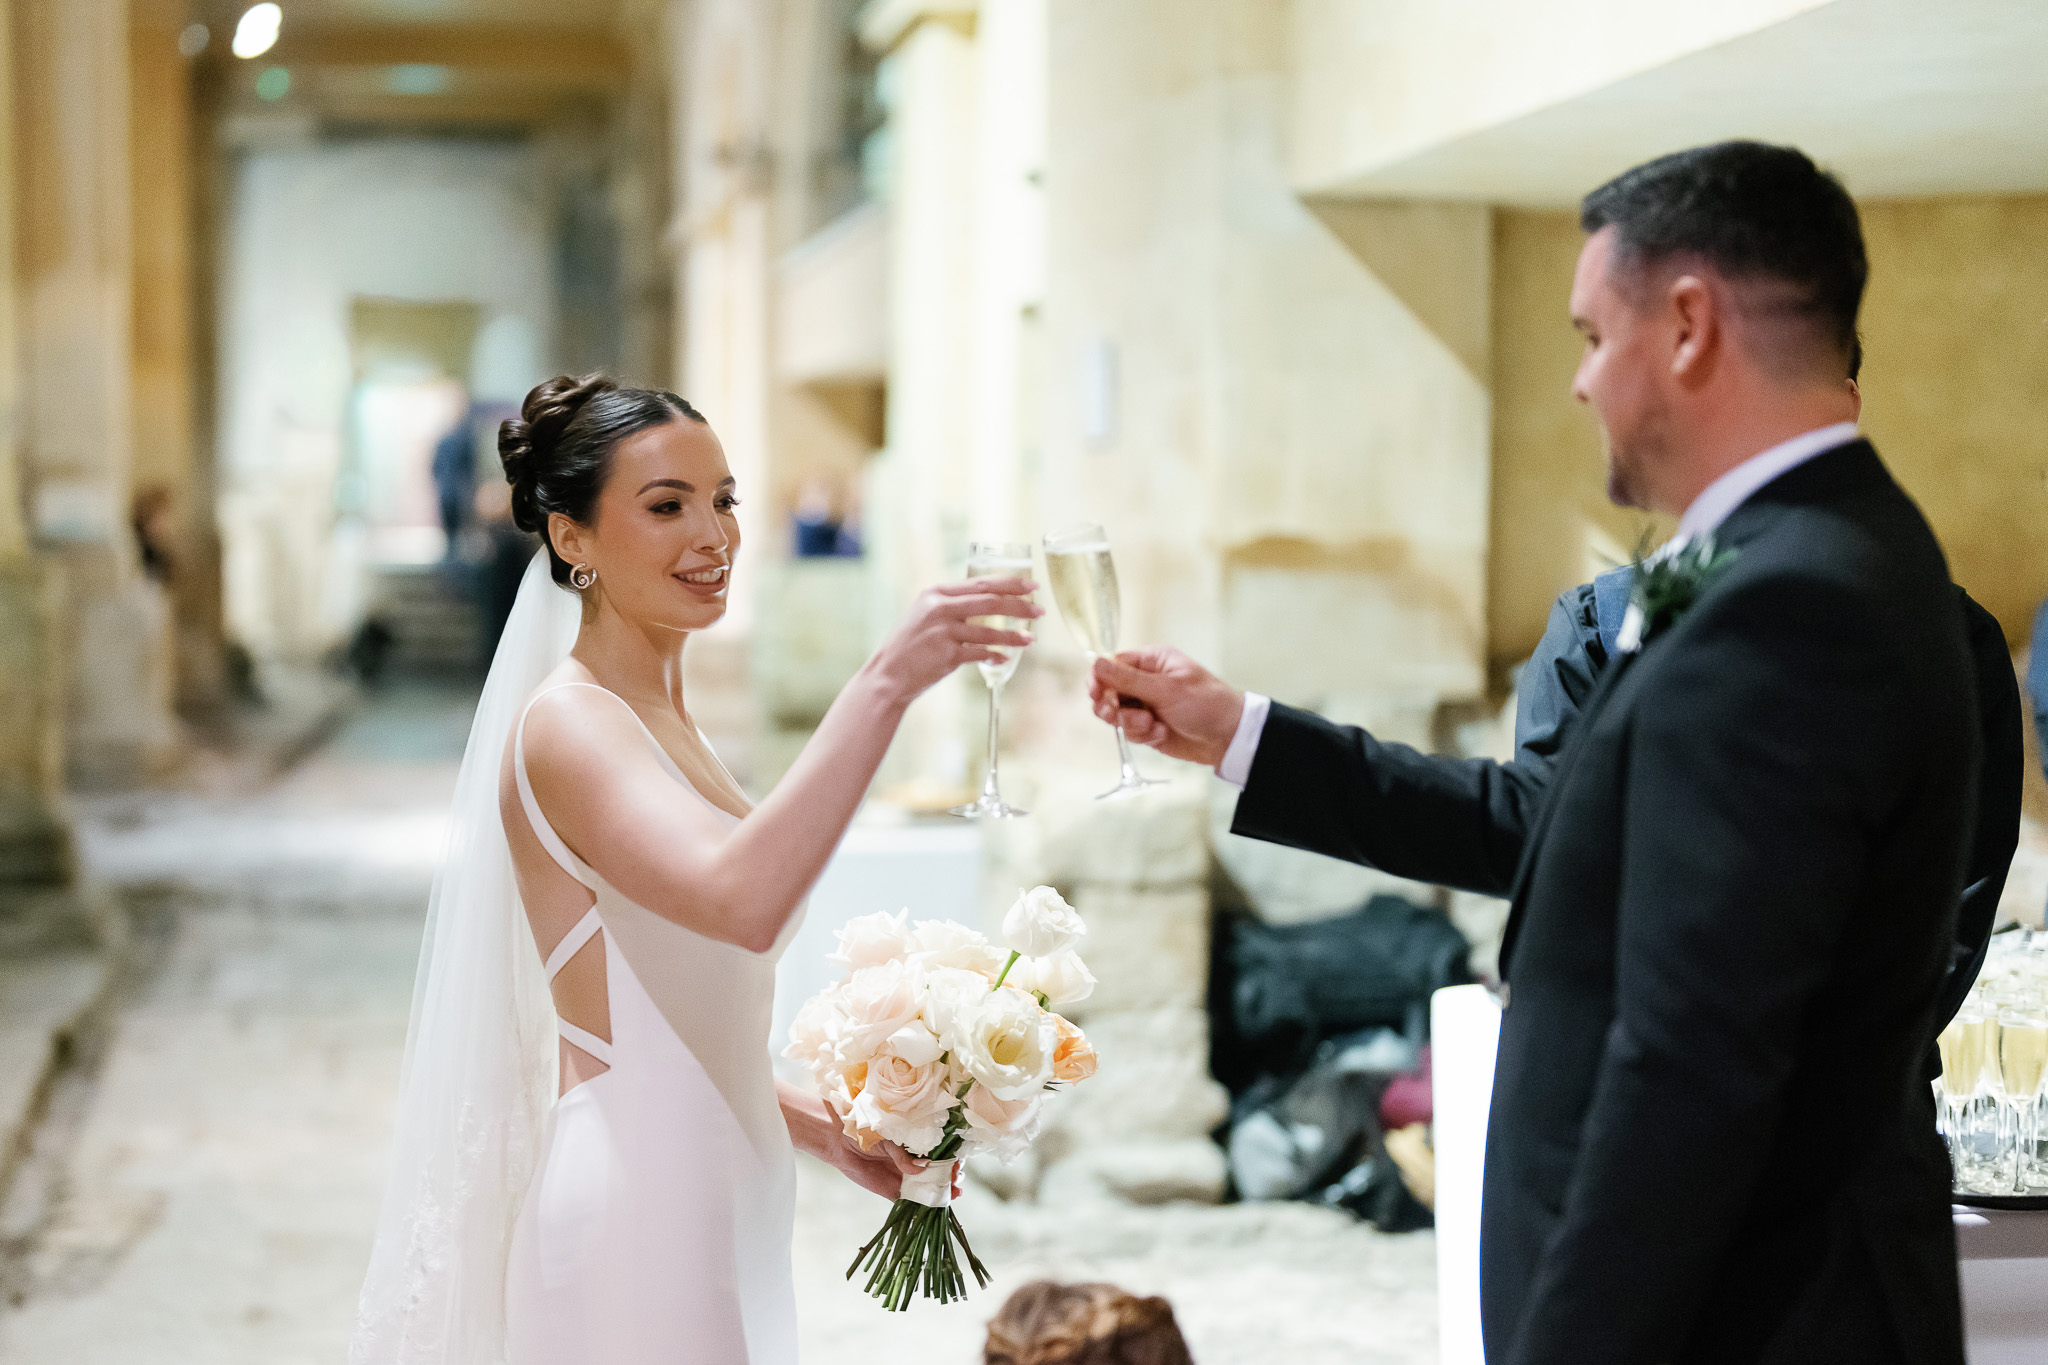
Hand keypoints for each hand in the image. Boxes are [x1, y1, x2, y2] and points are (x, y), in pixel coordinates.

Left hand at [831, 1129, 963, 1203]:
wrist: (841, 1141)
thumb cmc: (867, 1130)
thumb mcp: (889, 1137)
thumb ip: (903, 1154)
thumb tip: (921, 1167)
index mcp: (915, 1145)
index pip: (940, 1153)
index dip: (951, 1159)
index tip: (957, 1164)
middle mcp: (913, 1163)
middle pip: (938, 1173)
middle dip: (950, 1177)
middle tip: (955, 1180)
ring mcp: (904, 1178)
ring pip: (928, 1189)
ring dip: (942, 1192)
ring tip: (953, 1194)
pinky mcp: (892, 1191)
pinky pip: (911, 1202)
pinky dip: (923, 1206)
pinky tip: (934, 1205)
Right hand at [866, 578, 1041, 705]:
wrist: (887, 675)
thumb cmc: (910, 646)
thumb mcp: (925, 615)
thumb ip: (953, 606)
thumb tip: (990, 602)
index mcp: (936, 593)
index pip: (982, 583)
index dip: (1011, 584)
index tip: (1033, 586)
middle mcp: (939, 608)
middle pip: (990, 602)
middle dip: (1020, 606)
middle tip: (1040, 611)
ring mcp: (943, 632)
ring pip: (989, 631)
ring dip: (1014, 635)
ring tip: (1032, 638)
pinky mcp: (946, 655)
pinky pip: (980, 654)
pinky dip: (996, 656)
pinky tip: (1006, 658)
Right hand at [1088, 646, 1244, 767]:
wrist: (1228, 737)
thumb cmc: (1205, 704)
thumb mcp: (1166, 689)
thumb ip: (1128, 679)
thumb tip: (1096, 663)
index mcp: (1151, 661)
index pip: (1112, 664)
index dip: (1099, 679)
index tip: (1097, 694)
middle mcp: (1145, 681)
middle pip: (1108, 691)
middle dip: (1111, 706)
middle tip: (1115, 714)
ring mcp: (1146, 705)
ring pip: (1117, 715)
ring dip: (1131, 723)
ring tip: (1152, 725)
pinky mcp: (1148, 727)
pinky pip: (1130, 732)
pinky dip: (1143, 735)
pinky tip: (1162, 733)